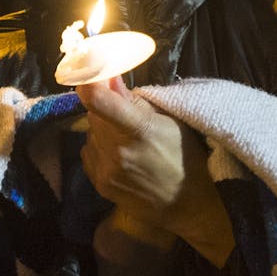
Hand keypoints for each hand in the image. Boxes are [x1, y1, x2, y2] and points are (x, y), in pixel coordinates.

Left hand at [76, 78, 233, 263]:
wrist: (188, 205)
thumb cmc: (187, 156)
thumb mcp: (172, 121)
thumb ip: (136, 100)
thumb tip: (109, 77)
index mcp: (138, 130)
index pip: (97, 100)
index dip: (88, 82)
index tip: (90, 70)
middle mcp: (116, 151)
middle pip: (92, 114)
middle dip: (105, 107)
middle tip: (126, 113)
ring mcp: (106, 170)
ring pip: (90, 133)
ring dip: (103, 129)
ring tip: (128, 139)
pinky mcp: (100, 185)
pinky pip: (89, 153)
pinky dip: (100, 148)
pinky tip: (121, 155)